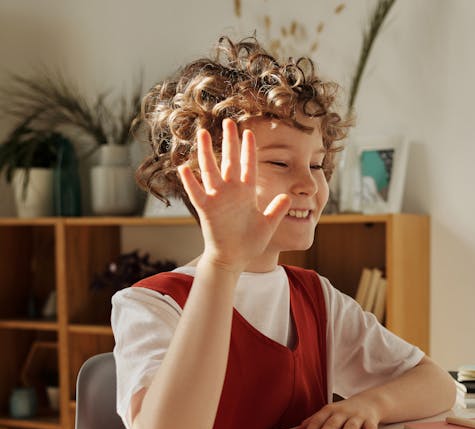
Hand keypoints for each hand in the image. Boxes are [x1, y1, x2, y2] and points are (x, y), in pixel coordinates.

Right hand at [178, 119, 289, 272]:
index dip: (248, 150)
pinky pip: (197, 193)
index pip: (248, 165)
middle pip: (229, 161)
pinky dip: (190, 182)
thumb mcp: (268, 224)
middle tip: (228, 122)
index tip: (249, 132)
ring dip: (207, 153)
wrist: (234, 258)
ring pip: (210, 170)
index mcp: (246, 192)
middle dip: (229, 142)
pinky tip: (184, 168)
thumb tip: (288, 197)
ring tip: (203, 133)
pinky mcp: (206, 209)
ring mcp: (217, 199)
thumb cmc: (250, 242)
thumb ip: (276, 210)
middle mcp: (231, 191)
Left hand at [293, 396, 380, 428]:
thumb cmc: (346, 410)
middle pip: (333, 423)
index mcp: (331, 411)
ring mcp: (357, 416)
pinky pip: (371, 428)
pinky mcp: (370, 420)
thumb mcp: (329, 413)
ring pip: (351, 426)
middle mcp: (343, 413)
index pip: (319, 420)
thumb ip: (314, 422)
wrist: (370, 401)